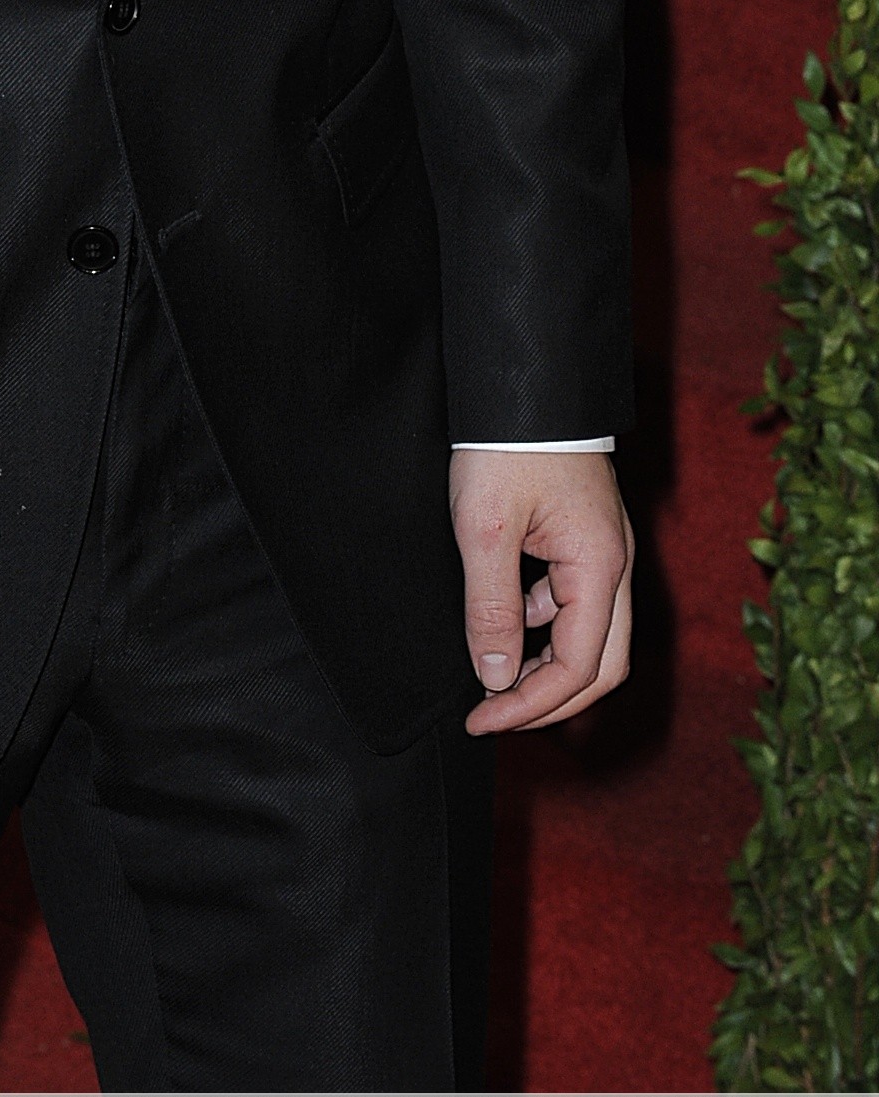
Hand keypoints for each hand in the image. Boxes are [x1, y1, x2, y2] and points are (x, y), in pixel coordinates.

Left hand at [450, 449, 633, 735]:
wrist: (524, 380)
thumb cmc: (506, 445)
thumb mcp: (485, 530)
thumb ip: (492, 606)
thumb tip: (495, 676)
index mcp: (600, 568)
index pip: (578, 668)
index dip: (529, 704)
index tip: (481, 716)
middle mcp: (615, 565)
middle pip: (600, 665)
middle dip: (548, 700)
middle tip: (492, 714)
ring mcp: (604, 550)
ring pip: (591, 636)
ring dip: (546, 666)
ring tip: (492, 676)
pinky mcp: (586, 536)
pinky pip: (574, 601)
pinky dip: (543, 625)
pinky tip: (506, 618)